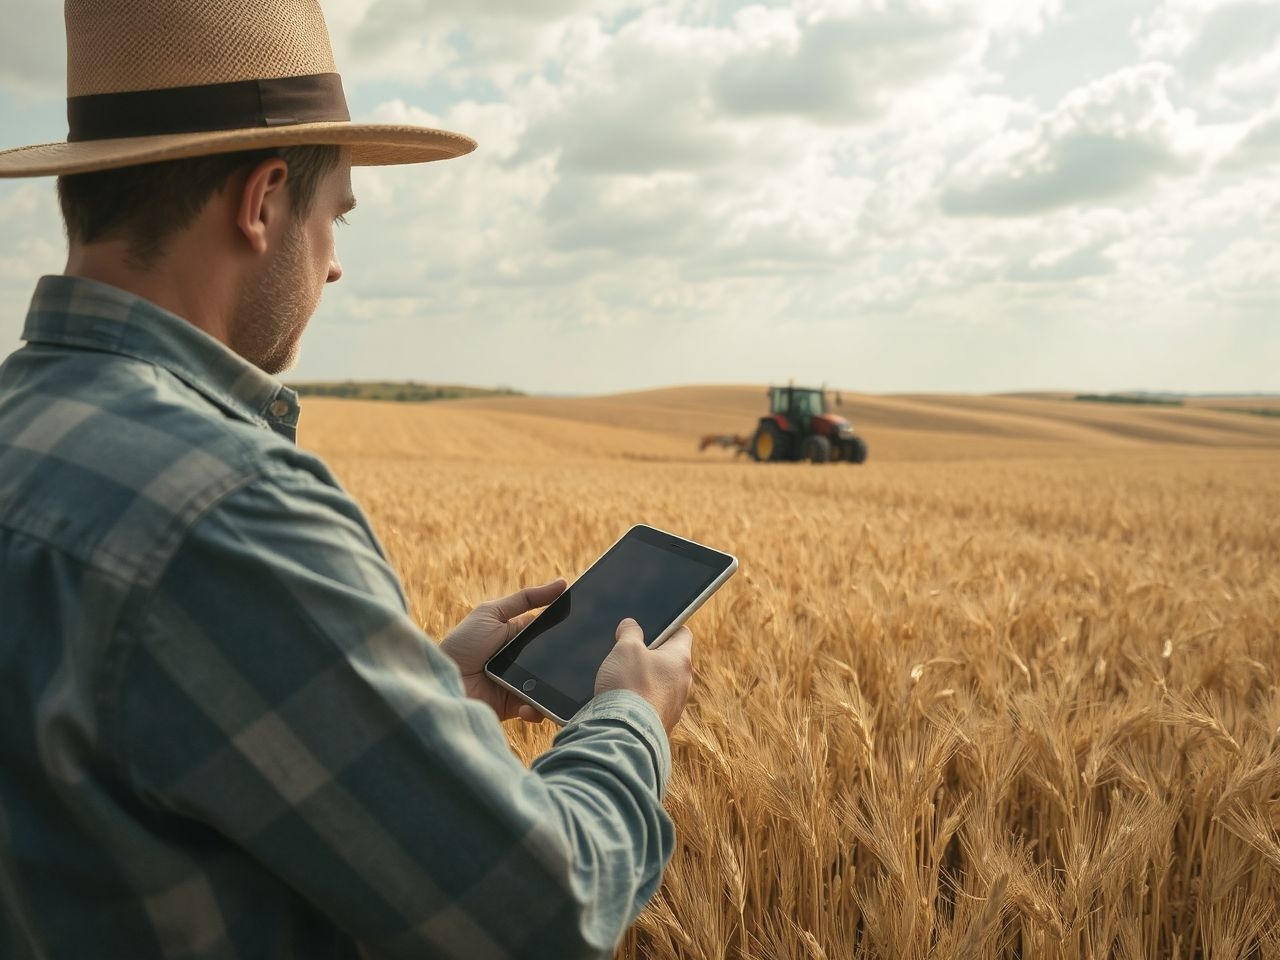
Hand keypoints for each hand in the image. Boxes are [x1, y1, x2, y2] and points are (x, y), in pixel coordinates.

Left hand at [441, 578, 565, 723]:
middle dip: (565, 660)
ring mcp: (521, 683)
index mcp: (519, 635)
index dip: (566, 628)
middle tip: (577, 660)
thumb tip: (563, 583)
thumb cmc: (462, 644)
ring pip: (550, 685)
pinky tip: (529, 707)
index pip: (550, 630)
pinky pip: (536, 708)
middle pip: (554, 658)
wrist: (443, 681)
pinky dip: (537, 710)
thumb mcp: (491, 613)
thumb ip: (525, 598)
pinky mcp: (515, 706)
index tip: (588, 625)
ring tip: (557, 687)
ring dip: (555, 687)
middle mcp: (523, 658)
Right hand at [595, 619, 693, 733]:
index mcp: (681, 659)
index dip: (667, 626)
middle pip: (671, 660)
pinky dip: (641, 701)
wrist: (626, 734)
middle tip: (629, 654)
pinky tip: (624, 702)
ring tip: (622, 680)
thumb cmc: (629, 685)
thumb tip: (631, 625)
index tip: (651, 628)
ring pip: (662, 685)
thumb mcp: (625, 648)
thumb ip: (630, 632)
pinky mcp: (663, 724)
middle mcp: (684, 683)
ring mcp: (675, 706)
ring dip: (645, 680)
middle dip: (651, 656)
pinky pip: (654, 705)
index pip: (682, 633)